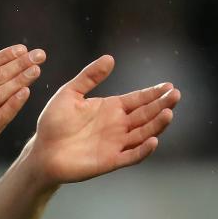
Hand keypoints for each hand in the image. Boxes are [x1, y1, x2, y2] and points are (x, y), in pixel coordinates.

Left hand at [28, 54, 179, 186]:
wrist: (42, 150)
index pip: (138, 99)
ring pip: (144, 133)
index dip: (153, 93)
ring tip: (168, 112)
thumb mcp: (69, 93)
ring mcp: (116, 143)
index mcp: (111, 108)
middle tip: (175, 95)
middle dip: (161, 104)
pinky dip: (143, 150)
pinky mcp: (110, 160)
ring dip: (157, 125)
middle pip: (146, 114)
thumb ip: (89, 77)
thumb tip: (110, 58)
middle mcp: (118, 126)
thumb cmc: (53, 123)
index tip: (168, 85)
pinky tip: (153, 141)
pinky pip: (131, 156)